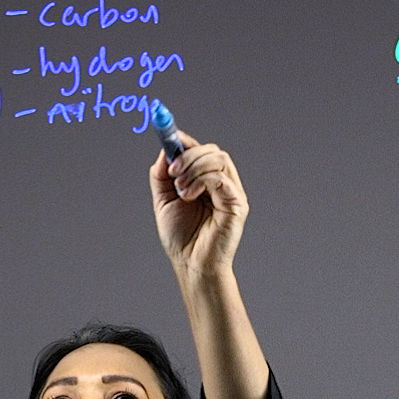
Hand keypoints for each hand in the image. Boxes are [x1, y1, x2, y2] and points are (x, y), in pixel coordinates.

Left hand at [149, 132, 248, 277]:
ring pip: (218, 158)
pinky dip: (202, 180)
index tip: (168, 134)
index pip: (200, 150)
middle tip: (172, 172)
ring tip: (180, 190)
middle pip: (212, 150)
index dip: (185, 140)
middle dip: (189, 155)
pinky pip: (222, 178)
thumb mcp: (163, 200)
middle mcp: (221, 183)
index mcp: (204, 180)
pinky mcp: (237, 204)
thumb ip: (162, 175)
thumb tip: (164, 151)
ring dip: (194, 168)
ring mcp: (231, 192)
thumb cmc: (181, 238)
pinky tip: (189, 196)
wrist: (190, 264)